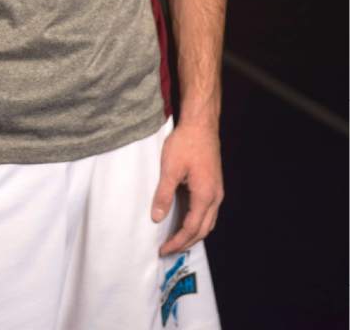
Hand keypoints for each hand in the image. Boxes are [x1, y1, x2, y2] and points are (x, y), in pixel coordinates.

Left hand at [150, 120, 223, 256]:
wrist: (201, 124)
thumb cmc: (186, 143)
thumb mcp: (170, 169)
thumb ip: (164, 195)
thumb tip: (156, 218)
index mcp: (205, 196)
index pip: (191, 229)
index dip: (177, 242)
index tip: (163, 249)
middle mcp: (215, 197)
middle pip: (203, 230)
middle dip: (186, 243)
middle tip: (168, 249)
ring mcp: (217, 190)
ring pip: (208, 222)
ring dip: (194, 234)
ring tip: (177, 239)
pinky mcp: (214, 183)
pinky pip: (209, 211)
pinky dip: (198, 222)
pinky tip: (186, 219)